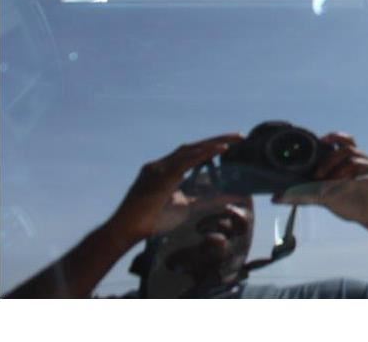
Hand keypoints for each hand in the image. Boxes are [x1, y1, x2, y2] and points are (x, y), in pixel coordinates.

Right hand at [107, 134, 242, 242]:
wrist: (127, 230)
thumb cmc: (153, 220)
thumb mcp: (185, 206)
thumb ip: (205, 199)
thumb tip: (229, 197)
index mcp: (166, 169)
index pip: (192, 152)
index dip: (211, 146)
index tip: (231, 143)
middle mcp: (162, 164)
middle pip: (193, 146)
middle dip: (217, 139)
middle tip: (240, 136)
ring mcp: (159, 167)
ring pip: (190, 150)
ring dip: (213, 144)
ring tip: (234, 140)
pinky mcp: (159, 175)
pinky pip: (185, 160)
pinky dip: (204, 153)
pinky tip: (220, 150)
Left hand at [274, 133, 367, 230]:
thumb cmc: (356, 206)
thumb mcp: (328, 199)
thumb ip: (306, 195)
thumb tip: (276, 197)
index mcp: (355, 160)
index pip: (345, 141)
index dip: (333, 137)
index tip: (320, 141)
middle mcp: (366, 161)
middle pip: (347, 149)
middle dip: (330, 160)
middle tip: (317, 176)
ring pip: (355, 161)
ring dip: (339, 172)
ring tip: (329, 187)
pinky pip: (365, 178)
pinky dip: (351, 183)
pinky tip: (344, 191)